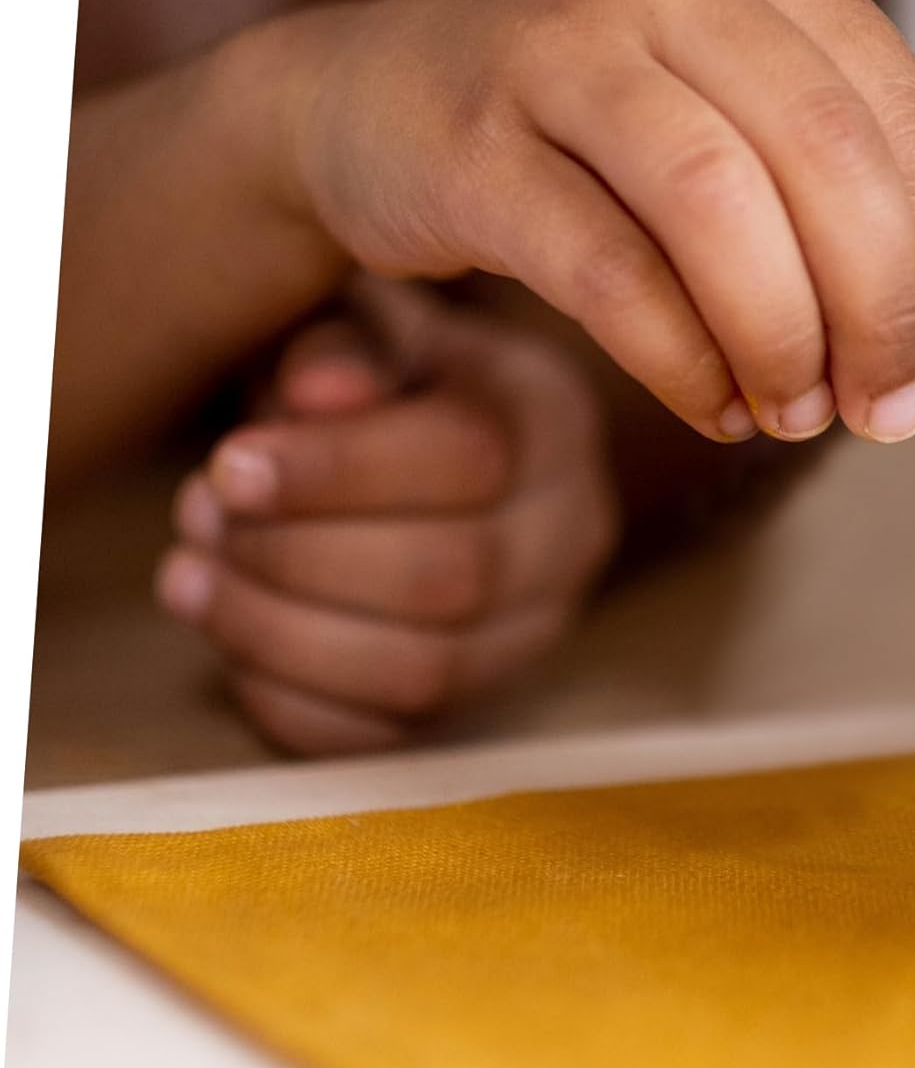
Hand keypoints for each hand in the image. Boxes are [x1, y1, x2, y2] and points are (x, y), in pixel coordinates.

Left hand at [154, 279, 620, 753]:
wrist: (452, 442)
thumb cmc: (394, 375)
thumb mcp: (374, 330)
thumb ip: (347, 345)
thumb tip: (317, 391)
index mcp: (553, 421)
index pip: (471, 458)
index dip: (338, 471)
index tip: (228, 463)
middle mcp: (570, 534)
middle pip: (449, 577)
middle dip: (296, 558)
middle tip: (200, 518)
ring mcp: (536, 628)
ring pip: (422, 672)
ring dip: (280, 632)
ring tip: (191, 577)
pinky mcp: (483, 699)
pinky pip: (389, 738)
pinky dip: (292, 701)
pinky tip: (232, 644)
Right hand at [280, 0, 914, 444]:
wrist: (366, 104)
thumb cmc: (577, 139)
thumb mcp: (718, 129)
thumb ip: (820, 213)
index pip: (899, 125)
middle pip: (825, 156)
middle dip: (875, 311)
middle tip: (878, 415)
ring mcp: (558, 47)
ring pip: (716, 202)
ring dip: (778, 336)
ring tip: (790, 415)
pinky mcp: (472, 139)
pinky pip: (607, 270)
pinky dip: (678, 359)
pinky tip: (711, 410)